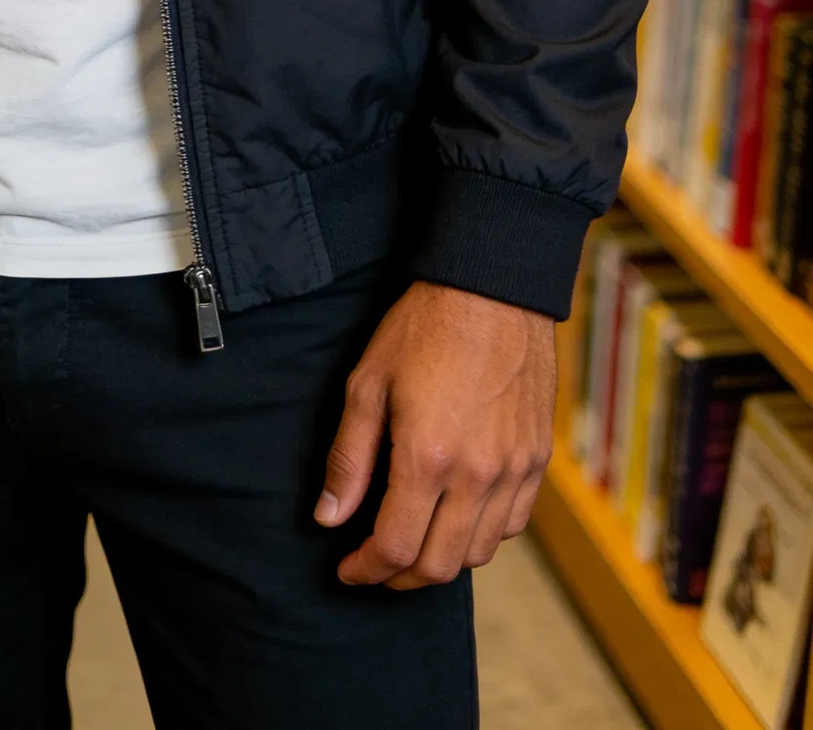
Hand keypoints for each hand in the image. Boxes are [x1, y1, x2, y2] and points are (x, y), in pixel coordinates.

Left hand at [315, 281, 554, 587]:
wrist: (493, 288)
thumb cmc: (423, 328)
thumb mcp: (368, 384)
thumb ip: (349, 458)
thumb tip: (328, 518)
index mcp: (427, 457)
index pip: (395, 548)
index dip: (366, 570)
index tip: (348, 570)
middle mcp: (476, 474)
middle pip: (439, 566)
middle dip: (400, 578)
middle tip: (376, 566)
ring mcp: (514, 469)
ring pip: (479, 553)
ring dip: (441, 561)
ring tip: (414, 544)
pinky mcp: (537, 458)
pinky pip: (512, 524)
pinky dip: (482, 536)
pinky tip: (457, 519)